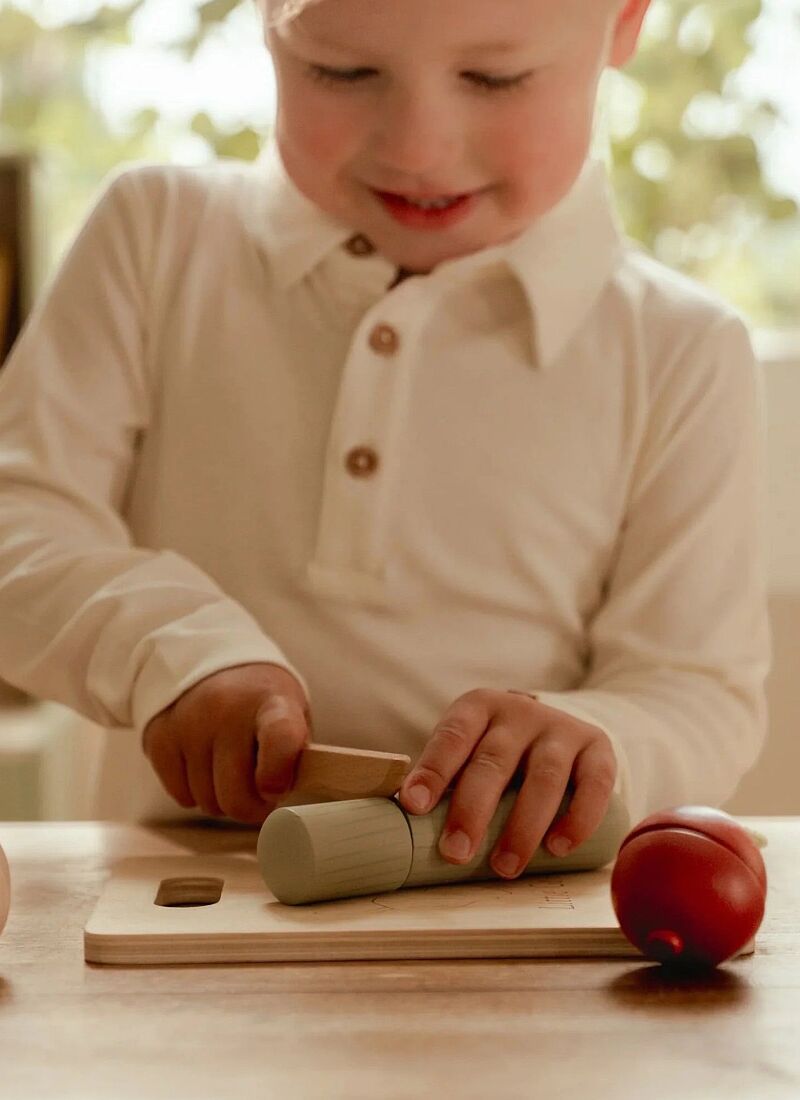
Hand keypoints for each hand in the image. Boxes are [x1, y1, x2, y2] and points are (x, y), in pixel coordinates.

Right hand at [142, 663, 311, 824]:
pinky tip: (205, 766)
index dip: (278, 774)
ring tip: (231, 771)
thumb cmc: (261, 701)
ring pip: (208, 803)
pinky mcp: (160, 738)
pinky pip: (182, 797)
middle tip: (259, 792)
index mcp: (272, 702)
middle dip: (252, 807)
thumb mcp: (292, 712)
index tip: (275, 789)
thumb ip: (295, 754)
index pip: (280, 738)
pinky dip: (196, 793)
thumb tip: (279, 794)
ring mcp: (189, 724)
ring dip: (222, 799)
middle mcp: (227, 710)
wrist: (211, 662)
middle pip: (236, 796)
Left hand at [397, 689, 615, 878]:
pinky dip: (577, 819)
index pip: (452, 736)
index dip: (433, 771)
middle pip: (494, 760)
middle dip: (473, 810)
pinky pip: (594, 784)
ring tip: (504, 867)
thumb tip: (406, 824)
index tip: (413, 806)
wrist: (560, 727)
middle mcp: (520, 712)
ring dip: (523, 826)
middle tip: (455, 853)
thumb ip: (448, 778)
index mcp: (478, 707)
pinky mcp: (598, 748)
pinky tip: (558, 848)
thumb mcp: (470, 748)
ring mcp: (561, 728)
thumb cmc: (498, 751)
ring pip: (544, 776)